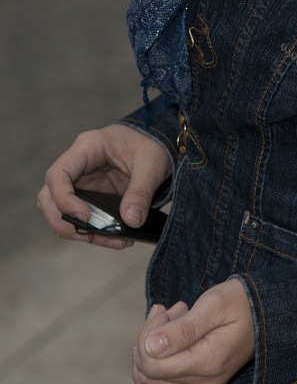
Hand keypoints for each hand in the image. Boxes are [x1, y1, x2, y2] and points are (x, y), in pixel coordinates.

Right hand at [38, 124, 170, 248]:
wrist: (160, 143)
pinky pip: (82, 218)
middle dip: (64, 222)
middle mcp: (78, 165)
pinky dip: (95, 232)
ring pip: (62, 211)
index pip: (58, 174)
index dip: (64, 199)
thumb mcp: (152, 164)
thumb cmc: (152, 144)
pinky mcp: (91, 195)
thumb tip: (131, 221)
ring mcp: (82, 181)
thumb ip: (142, 191)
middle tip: (92, 235)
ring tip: (114, 241)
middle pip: (50, 196)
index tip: (86, 217)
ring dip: (81, 232)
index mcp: (88, 147)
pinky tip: (118, 239)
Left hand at [132, 278, 255, 383]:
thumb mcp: (213, 305)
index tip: (165, 310)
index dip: (147, 335)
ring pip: (151, 382)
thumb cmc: (238, 302)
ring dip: (151, 350)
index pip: (153, 365)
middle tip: (169, 311)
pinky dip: (157, 362)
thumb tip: (149, 347)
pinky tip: (166, 338)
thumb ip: (182, 329)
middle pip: (149, 374)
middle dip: (149, 338)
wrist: (263, 312)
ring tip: (170, 322)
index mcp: (208, 363)